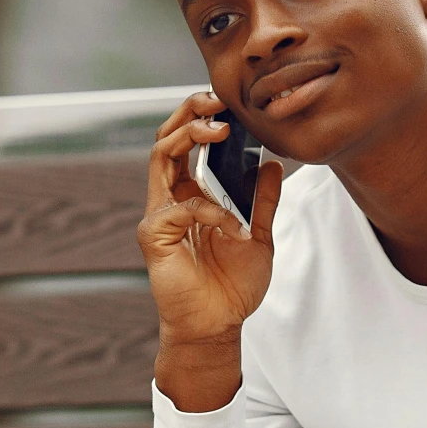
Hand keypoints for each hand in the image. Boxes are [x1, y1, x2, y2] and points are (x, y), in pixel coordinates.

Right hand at [140, 88, 285, 411]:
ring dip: (189, 137)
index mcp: (191, 195)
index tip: (229, 104)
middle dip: (190, 113)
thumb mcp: (260, 235)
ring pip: (161, 156)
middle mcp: (170, 199)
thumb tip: (272, 163)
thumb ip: (263, 200)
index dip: (202, 118)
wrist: (218, 326)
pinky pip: (179, 207)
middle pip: (168, 139)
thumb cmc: (232, 286)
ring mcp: (159, 215)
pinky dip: (208, 208)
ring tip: (218, 130)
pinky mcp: (154, 236)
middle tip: (217, 101)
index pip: (188, 144)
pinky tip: (233, 224)